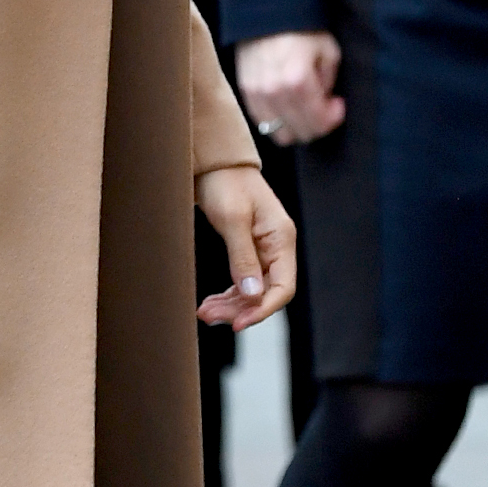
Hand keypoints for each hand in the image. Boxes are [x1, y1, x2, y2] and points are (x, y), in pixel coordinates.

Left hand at [195, 165, 295, 331]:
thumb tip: (253, 294)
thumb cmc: (225, 182)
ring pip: (253, 291)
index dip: (262, 309)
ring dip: (231, 305)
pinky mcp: (248, 251)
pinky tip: (211, 302)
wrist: (215, 162)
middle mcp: (277, 248)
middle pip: (267, 293)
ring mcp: (263, 250)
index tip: (237, 324)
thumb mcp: (232, 219)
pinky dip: (228, 295)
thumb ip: (243, 257)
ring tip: (204, 312)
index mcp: (281, 239)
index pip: (283, 287)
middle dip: (240, 309)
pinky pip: (243, 282)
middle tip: (208, 316)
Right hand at [235, 30, 344, 146]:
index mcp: (297, 81)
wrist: (267, 12)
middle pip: (301, 133)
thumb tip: (325, 102)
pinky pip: (262, 123)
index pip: (319, 122)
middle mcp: (274, 92)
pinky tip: (287, 105)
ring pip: (280, 134)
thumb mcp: (328, 51)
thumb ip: (328, 82)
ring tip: (304, 108)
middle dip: (317, 125)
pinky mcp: (245, 92)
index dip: (333, 118)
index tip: (337, 104)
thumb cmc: (302, 29)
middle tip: (323, 107)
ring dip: (297, 127)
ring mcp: (256, 94)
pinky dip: (278, 121)